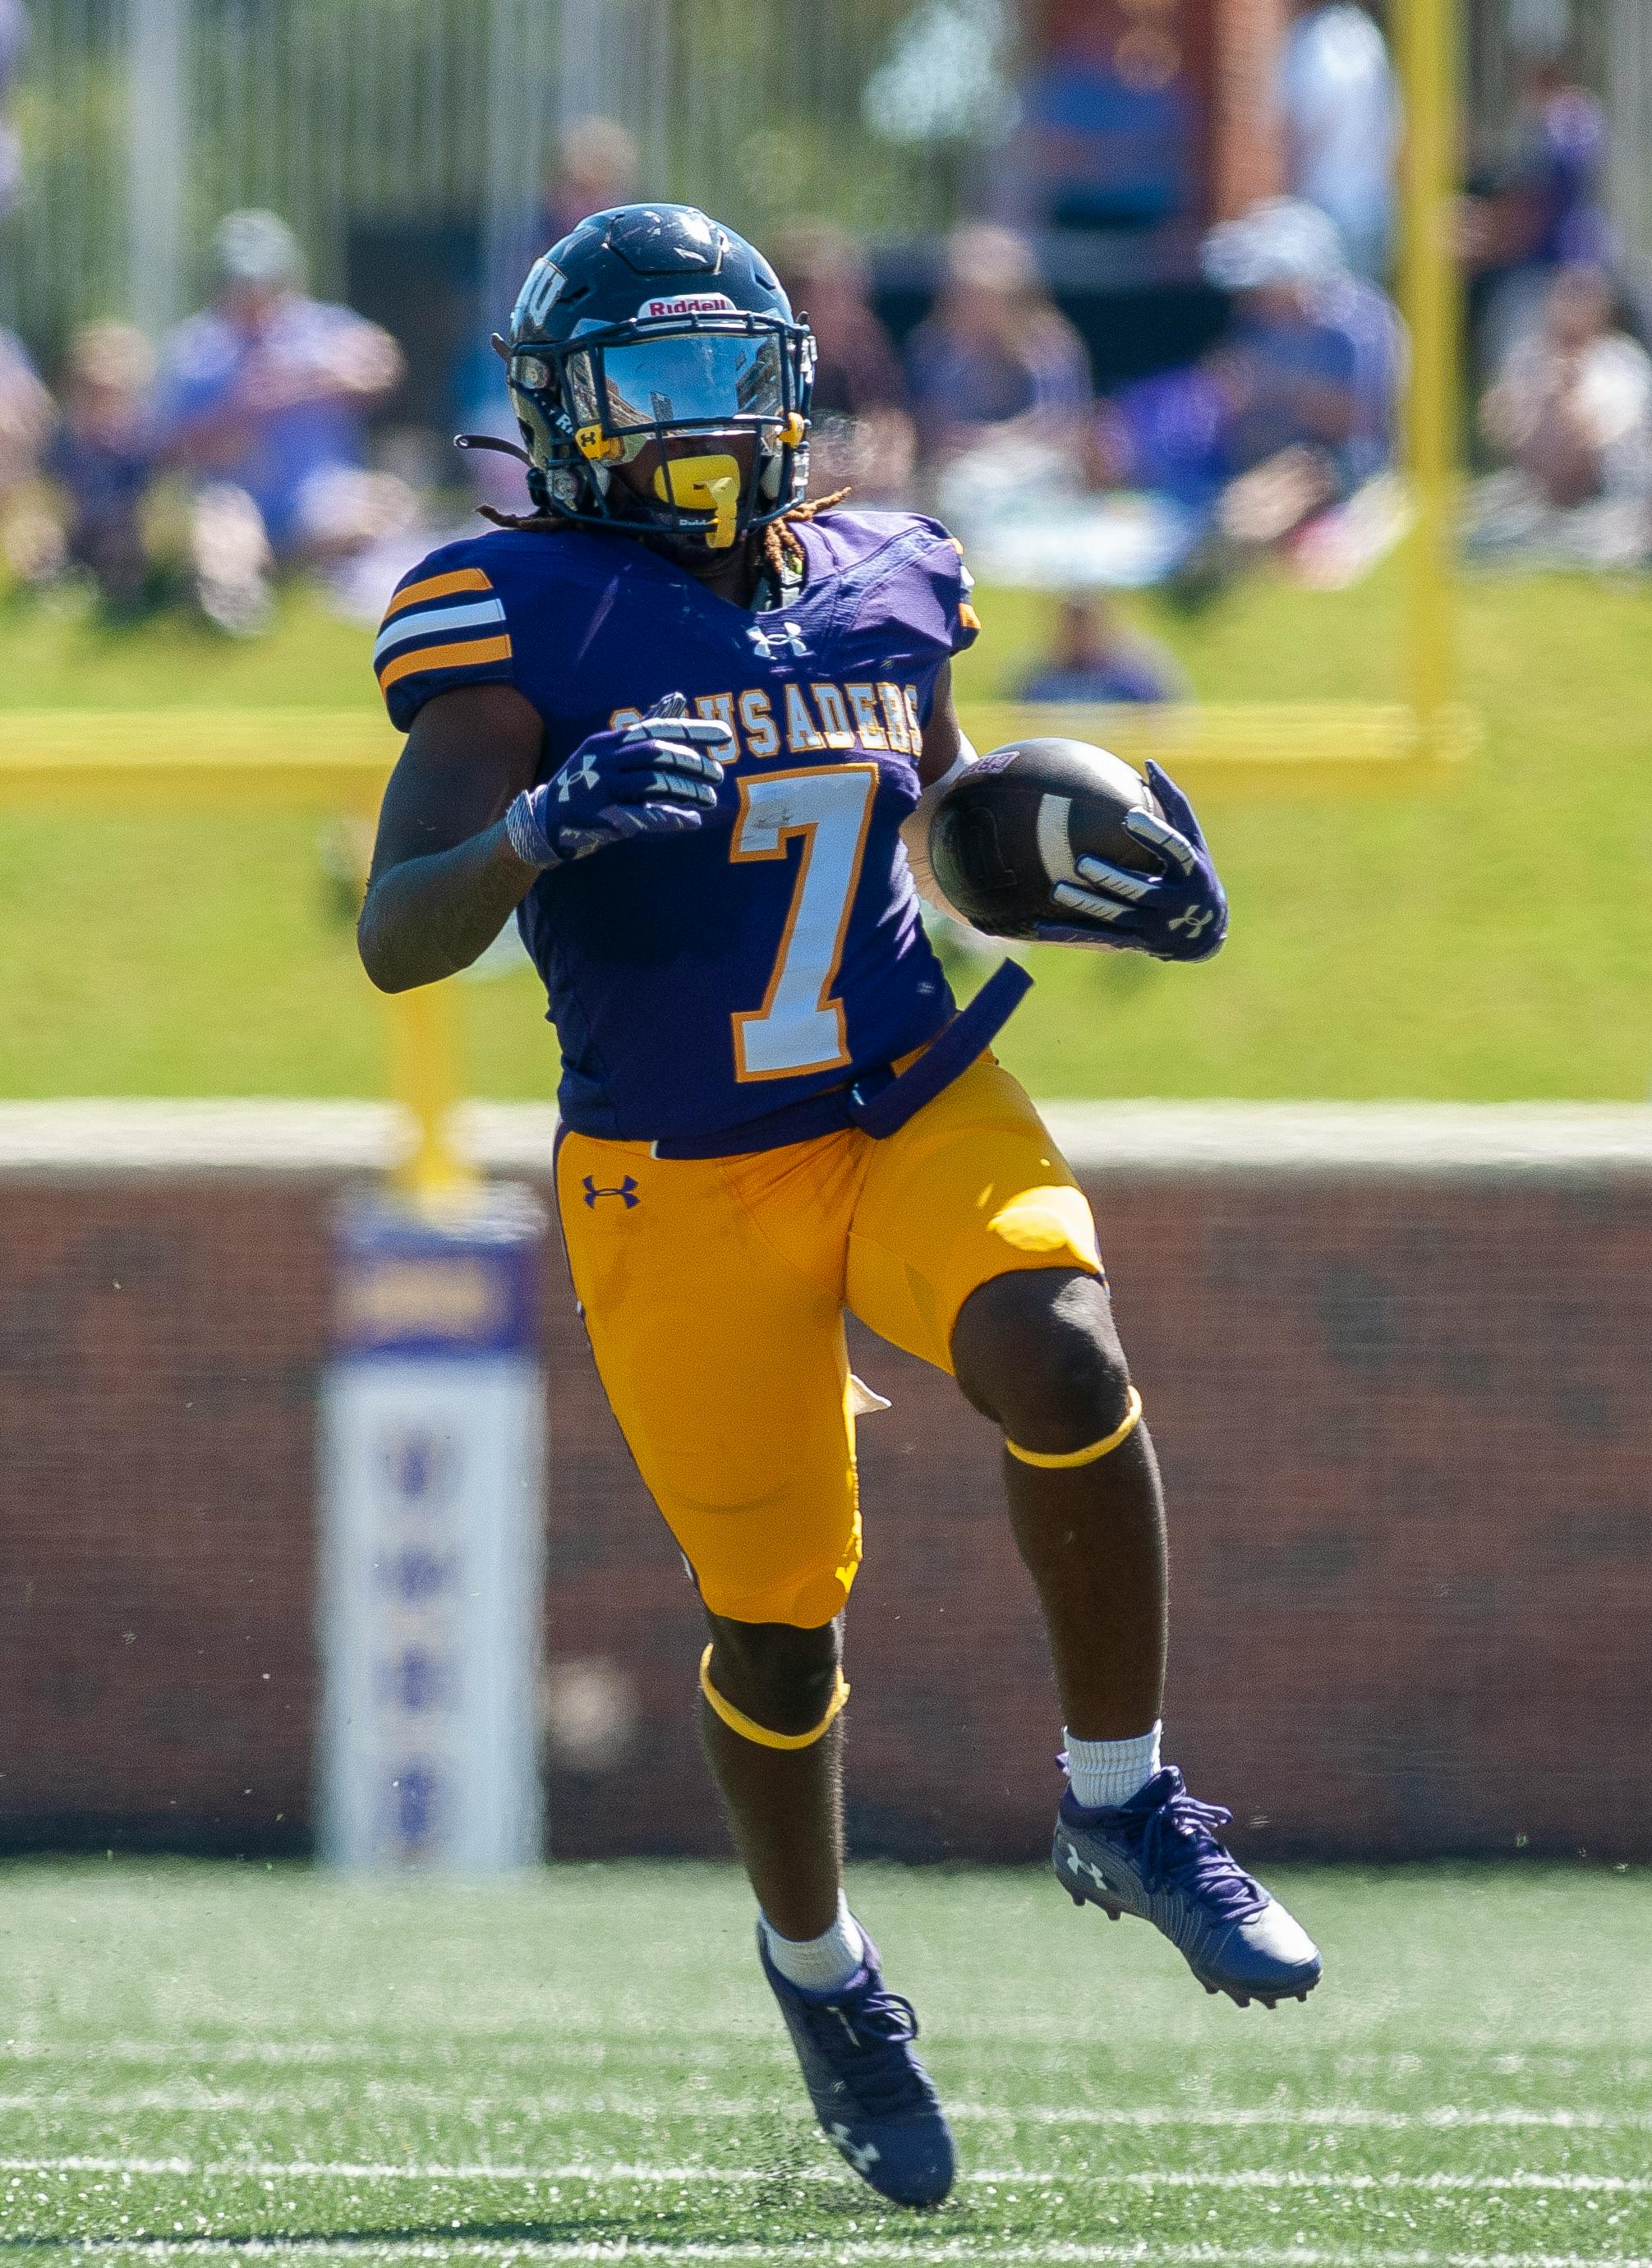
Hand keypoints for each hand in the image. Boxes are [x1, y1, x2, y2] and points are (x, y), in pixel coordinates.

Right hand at [504, 697, 732, 870]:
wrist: (545, 820)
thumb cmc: (587, 783)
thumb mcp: (610, 751)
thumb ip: (645, 726)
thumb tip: (677, 696)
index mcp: (609, 740)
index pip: (657, 728)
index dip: (693, 731)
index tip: (726, 736)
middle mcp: (603, 759)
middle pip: (656, 753)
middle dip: (692, 762)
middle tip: (718, 774)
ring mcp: (600, 787)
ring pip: (653, 783)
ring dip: (687, 790)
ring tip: (710, 799)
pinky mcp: (600, 816)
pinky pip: (642, 815)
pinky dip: (670, 817)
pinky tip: (691, 820)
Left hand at [1035, 761, 1227, 961]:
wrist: (1204, 931)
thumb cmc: (1195, 871)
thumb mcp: (1194, 841)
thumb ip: (1173, 804)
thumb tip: (1148, 761)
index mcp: (1191, 870)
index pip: (1173, 850)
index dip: (1153, 835)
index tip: (1130, 816)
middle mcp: (1173, 900)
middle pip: (1140, 889)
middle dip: (1112, 878)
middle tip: (1082, 862)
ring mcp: (1154, 924)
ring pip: (1116, 915)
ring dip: (1086, 904)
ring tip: (1056, 890)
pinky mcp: (1135, 941)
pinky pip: (1099, 937)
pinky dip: (1070, 934)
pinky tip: (1040, 929)